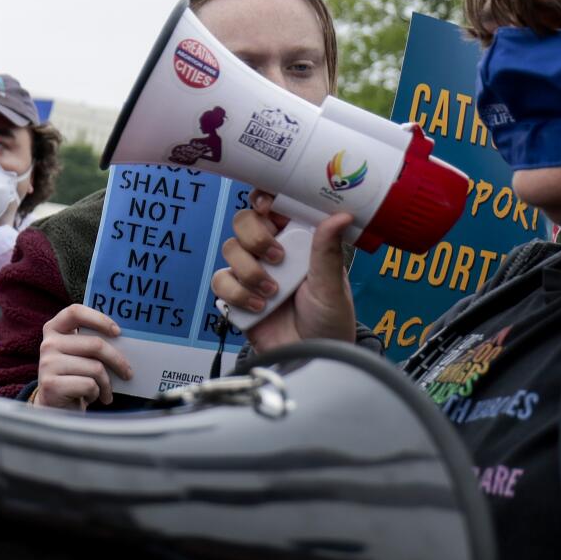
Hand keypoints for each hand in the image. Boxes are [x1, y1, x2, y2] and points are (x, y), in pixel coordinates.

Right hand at [34, 304, 130, 407]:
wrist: (55, 408)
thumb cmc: (74, 377)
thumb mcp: (80, 355)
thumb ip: (91, 344)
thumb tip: (125, 341)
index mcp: (54, 329)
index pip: (75, 312)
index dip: (99, 319)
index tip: (118, 332)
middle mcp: (48, 344)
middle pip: (95, 344)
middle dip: (117, 361)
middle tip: (128, 373)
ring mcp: (47, 364)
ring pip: (95, 368)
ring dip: (107, 383)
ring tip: (105, 391)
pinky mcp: (51, 385)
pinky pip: (89, 384)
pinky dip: (96, 394)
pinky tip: (91, 397)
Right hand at [209, 193, 355, 353]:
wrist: (310, 359)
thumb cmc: (329, 322)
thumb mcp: (332, 285)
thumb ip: (328, 250)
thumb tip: (340, 215)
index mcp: (297, 242)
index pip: (273, 208)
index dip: (263, 200)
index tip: (266, 206)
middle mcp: (271, 253)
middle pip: (244, 222)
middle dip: (256, 237)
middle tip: (276, 257)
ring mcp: (251, 273)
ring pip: (230, 249)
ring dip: (250, 271)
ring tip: (272, 292)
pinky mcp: (236, 296)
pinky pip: (220, 281)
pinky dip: (238, 293)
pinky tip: (259, 307)